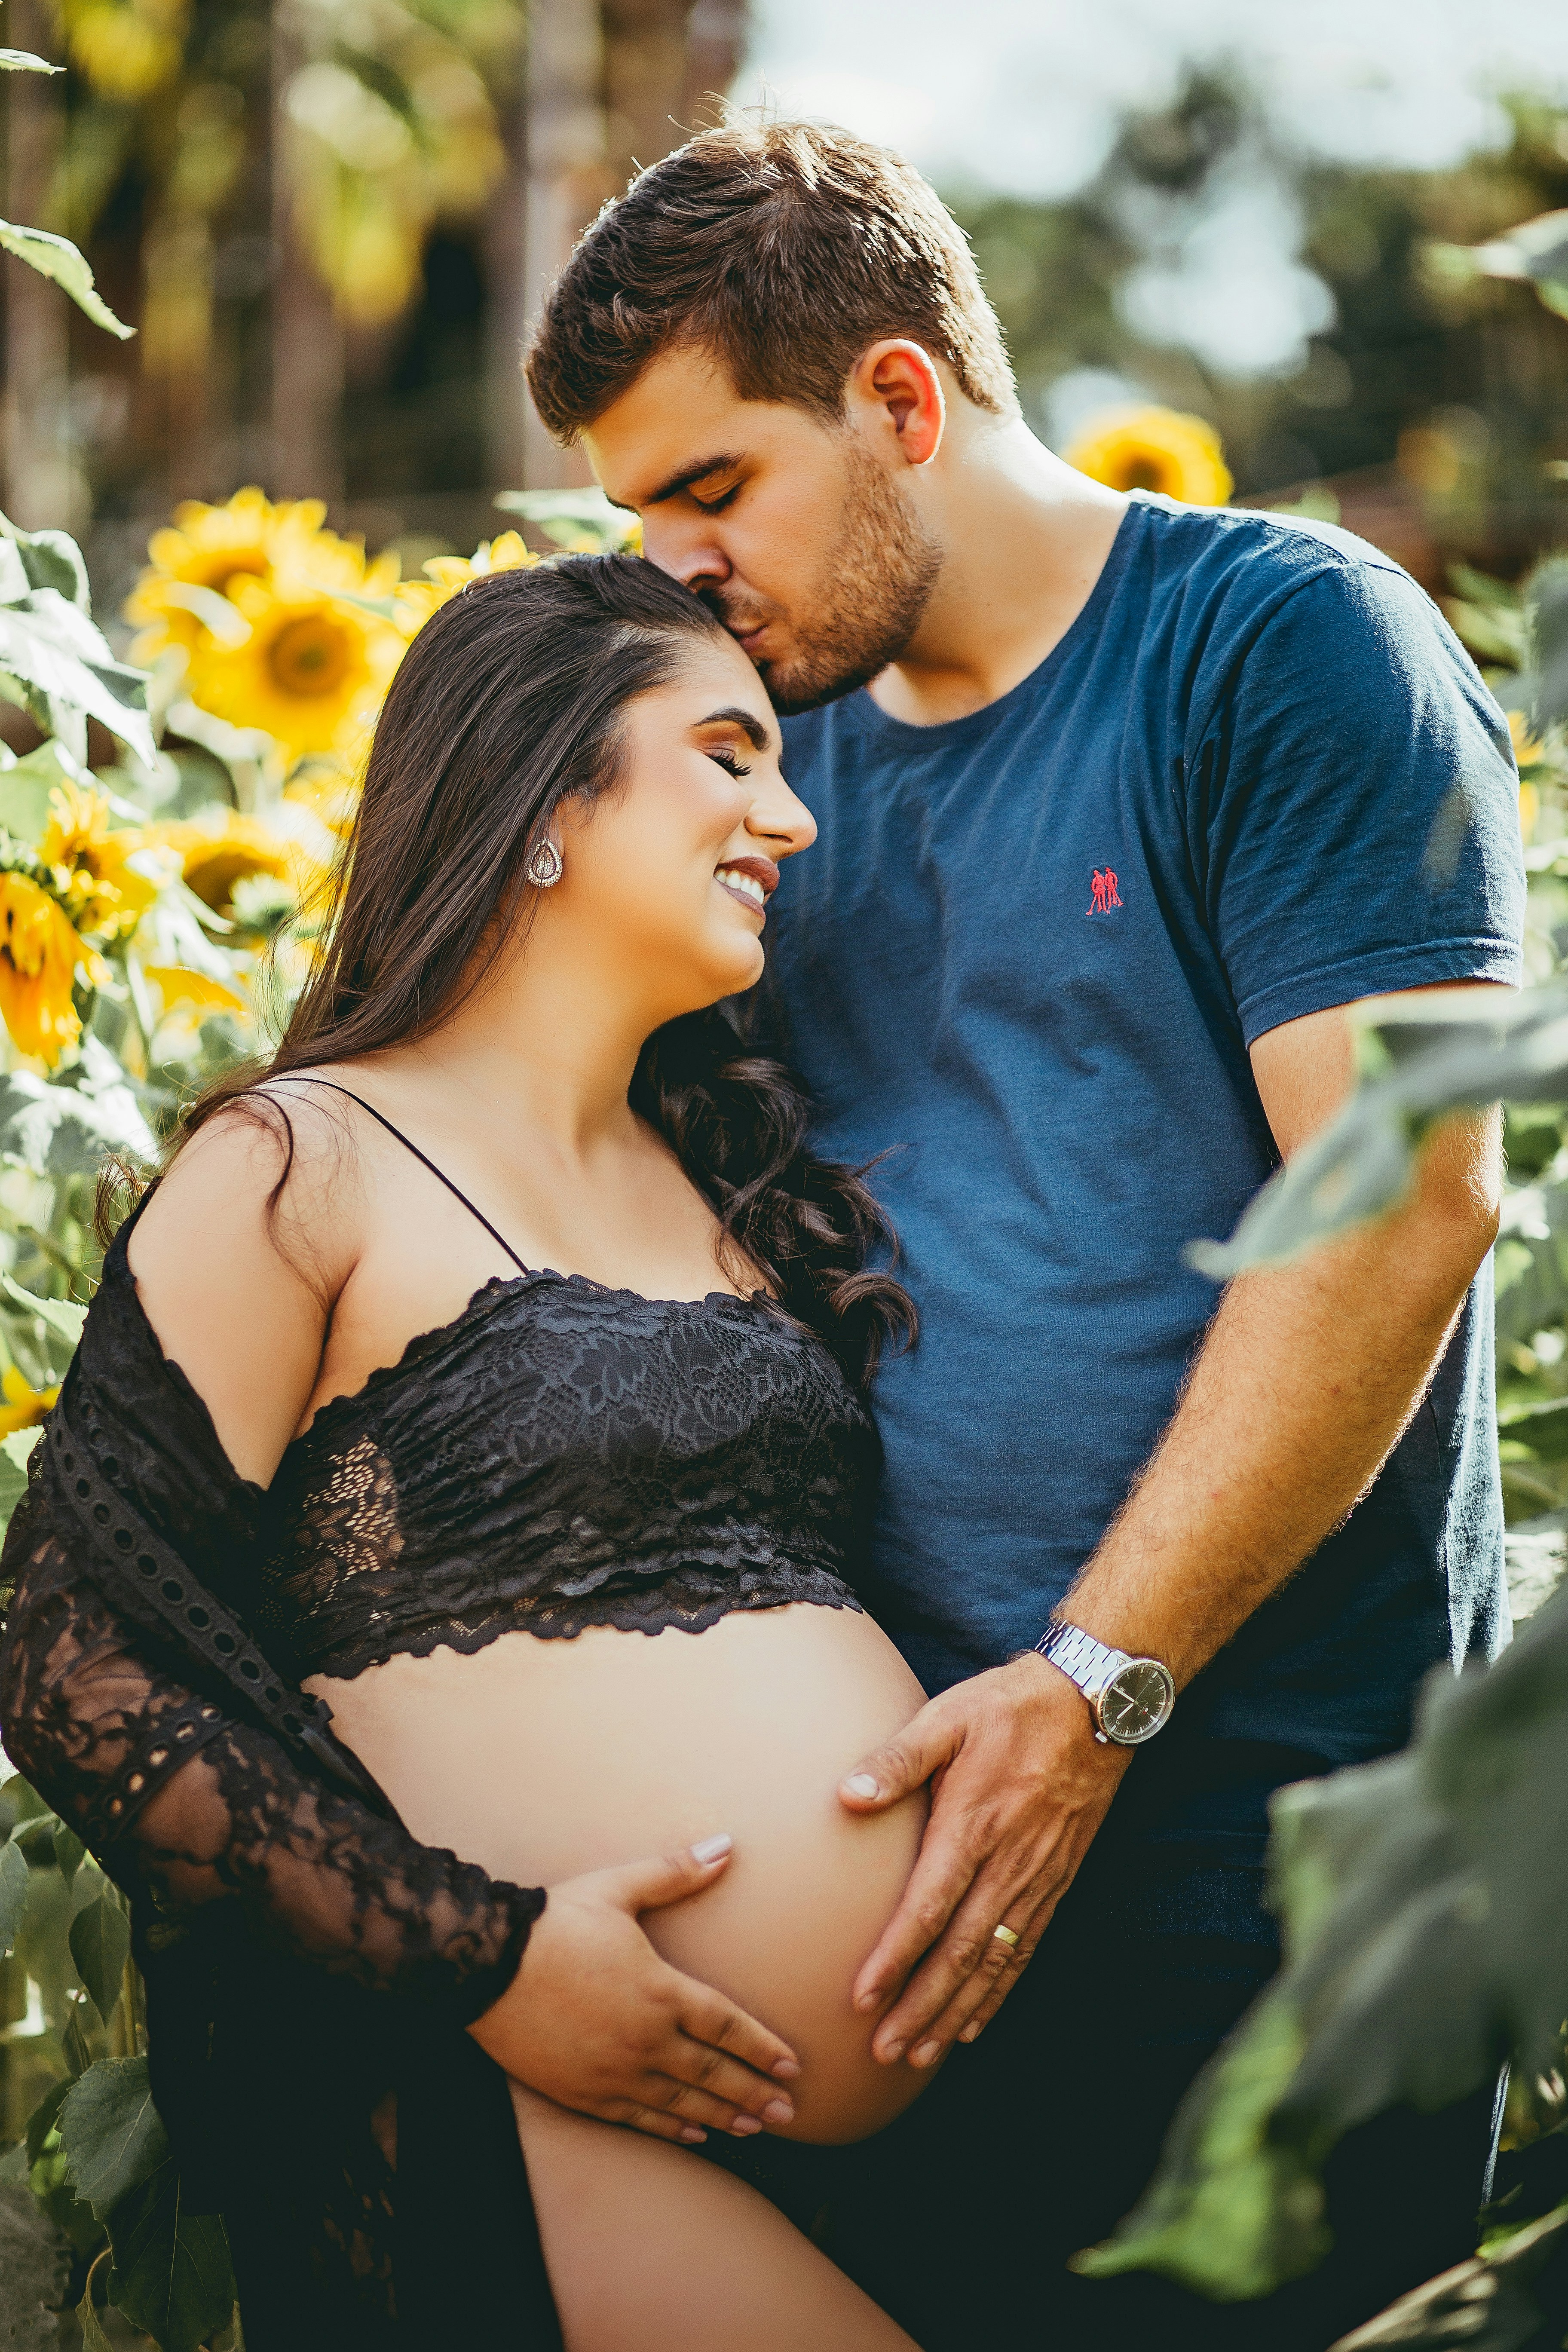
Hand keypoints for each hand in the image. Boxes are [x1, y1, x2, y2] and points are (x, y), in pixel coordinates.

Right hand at [467, 1834, 800, 2145]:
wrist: (485, 1965)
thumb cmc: (556, 1922)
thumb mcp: (618, 1888)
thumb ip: (675, 1872)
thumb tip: (727, 1845)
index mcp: (660, 1991)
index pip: (727, 2025)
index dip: (763, 2047)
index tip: (793, 2066)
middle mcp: (645, 2039)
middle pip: (713, 2073)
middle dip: (755, 2092)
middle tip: (788, 2113)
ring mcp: (613, 2071)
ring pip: (681, 2103)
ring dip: (722, 2116)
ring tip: (754, 2127)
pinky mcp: (582, 2092)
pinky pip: (638, 2118)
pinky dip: (671, 2129)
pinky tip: (693, 2135)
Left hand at [838, 1654, 1130, 2067]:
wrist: (1095, 1704)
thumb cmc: (1010, 1707)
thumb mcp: (948, 1716)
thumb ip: (897, 1758)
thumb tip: (846, 1795)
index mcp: (972, 1825)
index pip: (928, 1908)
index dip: (895, 1959)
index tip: (862, 1999)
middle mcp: (1007, 1863)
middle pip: (960, 1953)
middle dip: (922, 2008)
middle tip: (885, 2052)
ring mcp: (1037, 1877)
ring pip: (993, 1962)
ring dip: (957, 2012)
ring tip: (922, 2053)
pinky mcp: (1058, 1880)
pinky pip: (1025, 1948)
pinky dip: (1000, 1991)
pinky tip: (977, 2020)